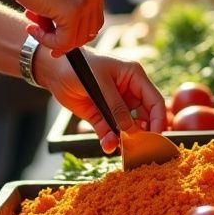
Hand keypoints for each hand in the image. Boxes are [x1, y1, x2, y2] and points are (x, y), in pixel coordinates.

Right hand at [5, 0, 103, 54]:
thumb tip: (64, 28)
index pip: (93, 17)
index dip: (75, 30)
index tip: (55, 35)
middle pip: (89, 31)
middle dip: (65, 38)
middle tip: (41, 34)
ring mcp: (86, 1)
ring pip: (76, 39)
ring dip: (53, 39)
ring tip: (33, 27)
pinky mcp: (73, 12)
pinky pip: (64, 42)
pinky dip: (48, 41)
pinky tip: (31, 29)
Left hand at [35, 47, 167, 153]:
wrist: (54, 69)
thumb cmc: (79, 66)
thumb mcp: (99, 83)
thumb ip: (115, 106)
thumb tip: (130, 130)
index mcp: (134, 77)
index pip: (155, 101)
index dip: (159, 120)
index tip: (156, 137)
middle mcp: (129, 92)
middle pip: (145, 117)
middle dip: (143, 133)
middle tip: (141, 148)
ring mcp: (116, 105)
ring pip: (127, 128)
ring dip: (125, 139)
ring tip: (121, 148)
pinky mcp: (101, 116)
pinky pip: (110, 132)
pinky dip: (110, 140)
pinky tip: (108, 146)